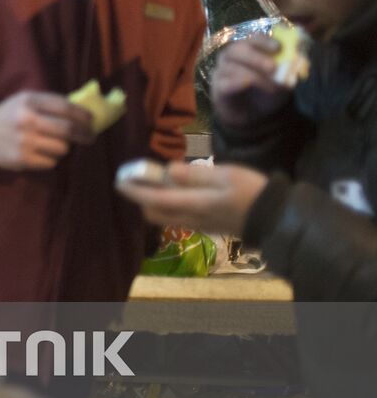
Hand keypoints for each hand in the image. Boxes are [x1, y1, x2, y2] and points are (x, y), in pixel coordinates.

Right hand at [0, 91, 94, 170]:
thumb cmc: (10, 115)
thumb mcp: (25, 100)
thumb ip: (49, 103)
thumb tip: (82, 112)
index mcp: (29, 101)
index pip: (66, 107)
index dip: (83, 115)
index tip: (92, 121)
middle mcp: (27, 120)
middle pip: (68, 129)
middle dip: (85, 134)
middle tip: (90, 137)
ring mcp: (24, 141)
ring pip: (62, 148)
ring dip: (64, 147)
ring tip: (58, 145)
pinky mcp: (22, 159)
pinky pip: (51, 162)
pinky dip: (52, 158)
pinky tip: (43, 153)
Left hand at [117, 162, 268, 236]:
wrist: (277, 219)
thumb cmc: (253, 192)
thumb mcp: (226, 176)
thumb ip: (195, 175)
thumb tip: (168, 171)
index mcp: (195, 205)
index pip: (156, 200)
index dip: (136, 191)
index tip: (120, 181)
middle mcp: (192, 218)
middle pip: (156, 214)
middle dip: (142, 199)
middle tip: (138, 180)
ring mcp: (201, 225)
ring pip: (167, 217)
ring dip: (156, 203)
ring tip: (157, 182)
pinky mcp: (209, 226)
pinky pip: (180, 218)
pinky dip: (170, 206)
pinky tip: (178, 192)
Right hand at [211, 36, 291, 128]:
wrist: (254, 114)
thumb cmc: (267, 90)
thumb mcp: (283, 79)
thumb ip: (289, 68)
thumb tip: (298, 57)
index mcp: (248, 49)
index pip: (252, 39)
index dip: (264, 41)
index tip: (278, 48)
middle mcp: (231, 56)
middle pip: (237, 49)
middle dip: (256, 57)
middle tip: (273, 67)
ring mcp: (222, 71)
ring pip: (232, 67)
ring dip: (254, 76)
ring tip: (271, 87)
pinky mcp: (218, 88)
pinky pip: (224, 83)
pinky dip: (235, 83)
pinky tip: (247, 84)